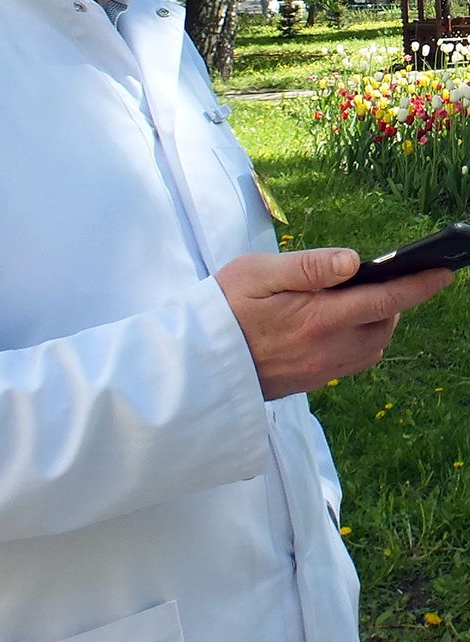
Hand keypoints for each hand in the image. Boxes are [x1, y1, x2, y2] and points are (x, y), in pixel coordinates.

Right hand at [215, 247, 451, 400]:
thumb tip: (353, 261)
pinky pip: (354, 361)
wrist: (197, 363)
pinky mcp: (313, 380)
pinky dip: (361, 340)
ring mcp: (322, 369)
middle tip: (383, 279)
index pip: (384, 301)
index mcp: (318, 318)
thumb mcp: (256, 273)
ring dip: (379, 323)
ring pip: (373, 346)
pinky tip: (340, 324)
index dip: (418, 286)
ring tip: (360, 299)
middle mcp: (328, 349)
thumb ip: (308, 266)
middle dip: (396, 302)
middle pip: (385, 326)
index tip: (444, 273)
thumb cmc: (222, 308)